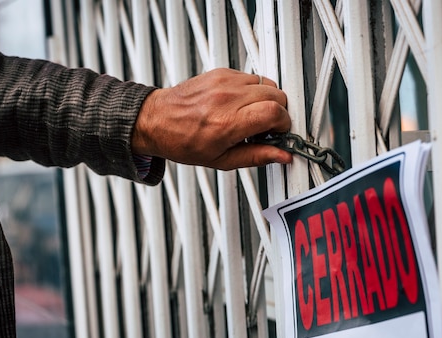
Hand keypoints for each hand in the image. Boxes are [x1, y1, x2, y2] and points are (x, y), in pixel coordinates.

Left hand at [132, 68, 292, 169]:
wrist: (157, 121)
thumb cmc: (183, 142)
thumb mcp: (222, 160)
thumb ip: (256, 156)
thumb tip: (281, 156)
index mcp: (228, 123)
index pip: (274, 113)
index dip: (283, 124)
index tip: (278, 133)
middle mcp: (227, 98)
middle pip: (276, 95)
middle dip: (278, 112)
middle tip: (265, 127)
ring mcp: (224, 82)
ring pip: (267, 83)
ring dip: (266, 100)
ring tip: (251, 115)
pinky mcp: (221, 72)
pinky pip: (251, 76)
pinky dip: (252, 90)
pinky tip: (240, 104)